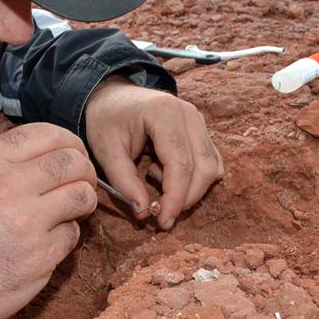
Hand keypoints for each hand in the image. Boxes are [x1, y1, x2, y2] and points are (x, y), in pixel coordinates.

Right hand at [0, 122, 97, 318]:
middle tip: (80, 181)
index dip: (68, 141)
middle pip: (71, 162)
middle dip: (83, 170)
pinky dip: (67, 235)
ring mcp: (28, 221)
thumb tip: (35, 156)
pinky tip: (50, 239)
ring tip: (74, 209)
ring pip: (81, 195)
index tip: (73, 153)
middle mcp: (9, 185)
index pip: (45, 134)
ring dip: (83, 200)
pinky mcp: (41, 255)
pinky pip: (72, 234)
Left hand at [84, 77, 223, 229]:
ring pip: (211, 168)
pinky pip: (210, 162)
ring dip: (190, 189)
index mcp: (164, 113)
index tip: (163, 222)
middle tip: (160, 215)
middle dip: (185, 199)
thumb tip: (144, 213)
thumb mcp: (106, 152)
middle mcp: (189, 114)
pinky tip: (164, 172)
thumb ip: (124, 183)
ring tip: (154, 181)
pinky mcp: (201, 130)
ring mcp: (199, 120)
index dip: (175, 198)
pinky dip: (194, 178)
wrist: (112, 96)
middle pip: (203, 168)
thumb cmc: (107, 121)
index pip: (181, 165)